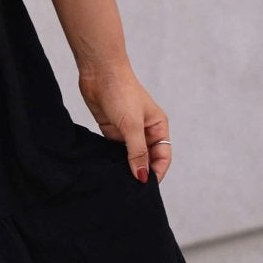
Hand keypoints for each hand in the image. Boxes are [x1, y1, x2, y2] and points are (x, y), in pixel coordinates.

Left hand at [77, 62, 170, 182]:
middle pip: (147, 159)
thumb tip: (142, 177)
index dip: (156, 173)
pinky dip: (114, 161)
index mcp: (158, 127)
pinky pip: (116, 152)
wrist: (99, 72)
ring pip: (131, 157)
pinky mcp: (113, 131)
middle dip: (141, 173)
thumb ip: (137, 152)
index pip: (162, 157)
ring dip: (127, 168)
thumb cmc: (122, 92)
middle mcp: (145, 131)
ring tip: (119, 183)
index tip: (145, 188)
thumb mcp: (132, 125)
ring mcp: (128, 132)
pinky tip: (108, 171)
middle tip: (131, 190)